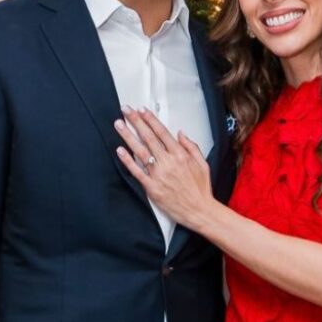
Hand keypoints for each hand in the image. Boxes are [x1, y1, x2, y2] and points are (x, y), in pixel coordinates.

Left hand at [114, 107, 214, 229]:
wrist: (200, 211)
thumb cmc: (201, 190)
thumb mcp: (202, 163)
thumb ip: (191, 146)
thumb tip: (181, 133)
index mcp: (180, 155)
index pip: (161, 132)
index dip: (150, 119)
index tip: (141, 110)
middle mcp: (168, 162)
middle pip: (148, 137)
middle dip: (135, 121)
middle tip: (126, 110)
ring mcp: (159, 175)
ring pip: (140, 151)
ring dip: (128, 136)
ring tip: (119, 125)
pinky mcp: (152, 188)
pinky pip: (137, 172)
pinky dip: (128, 161)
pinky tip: (120, 151)